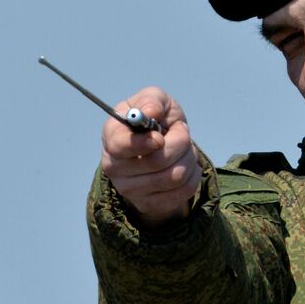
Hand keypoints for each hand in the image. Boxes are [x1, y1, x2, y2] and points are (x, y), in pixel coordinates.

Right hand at [100, 87, 204, 228]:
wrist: (158, 147)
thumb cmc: (153, 119)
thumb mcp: (153, 99)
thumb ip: (151, 100)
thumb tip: (151, 113)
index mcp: (111, 137)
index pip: (122, 146)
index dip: (145, 142)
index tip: (161, 137)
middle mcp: (113, 166)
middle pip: (157, 162)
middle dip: (180, 143)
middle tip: (181, 133)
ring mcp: (129, 189)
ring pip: (174, 177)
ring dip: (189, 157)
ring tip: (185, 148)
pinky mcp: (147, 203)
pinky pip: (183, 191)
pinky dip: (193, 174)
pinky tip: (185, 164)